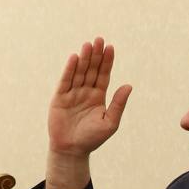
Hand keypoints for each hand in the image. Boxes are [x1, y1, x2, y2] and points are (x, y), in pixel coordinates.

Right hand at [48, 38, 131, 157]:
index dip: (107, 61)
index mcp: (98, 96)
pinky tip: (74, 58)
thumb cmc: (92, 138)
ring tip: (88, 44)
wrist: (71, 149)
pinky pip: (65, 81)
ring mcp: (72, 94)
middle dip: (96, 55)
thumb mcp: (110, 122)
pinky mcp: (60, 98)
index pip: (103, 75)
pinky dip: (69, 69)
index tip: (110, 47)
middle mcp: (85, 92)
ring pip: (79, 72)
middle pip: (91, 70)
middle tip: (99, 39)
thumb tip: (129, 85)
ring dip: (84, 58)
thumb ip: (118, 104)